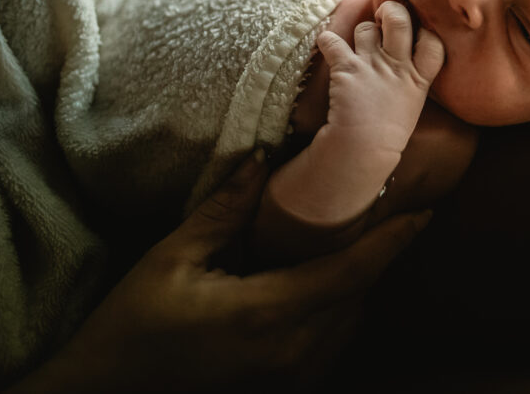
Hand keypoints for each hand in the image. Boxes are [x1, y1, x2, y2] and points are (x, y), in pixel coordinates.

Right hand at [7, 153, 431, 392]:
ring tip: (369, 236)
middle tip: (394, 209)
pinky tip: (330, 279)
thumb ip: (224, 209)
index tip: (423, 210)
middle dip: (382, 252)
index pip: (351, 272)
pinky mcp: (284, 385)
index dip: (392, 241)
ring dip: (362, 280)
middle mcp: (292, 350)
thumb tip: (262, 159)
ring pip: (351, 321)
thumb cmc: (131, 327)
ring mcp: (291, 375)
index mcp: (268, 313)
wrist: (105, 393)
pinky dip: (342, 306)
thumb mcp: (171, 259)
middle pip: (359, 295)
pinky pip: (332, 341)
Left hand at [316, 0, 444, 154]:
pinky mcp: (346, 68)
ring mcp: (371, 65)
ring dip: (362, 32)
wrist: (362, 148)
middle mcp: (396, 66)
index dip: (427, 32)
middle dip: (391, 10)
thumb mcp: (411, 104)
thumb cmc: (388, 132)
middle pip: (399, 20)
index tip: (419, 33)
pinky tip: (327, 46)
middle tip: (384, 16)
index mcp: (417, 78)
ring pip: (366, 28)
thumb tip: (404, 60)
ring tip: (359, 46)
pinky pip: (332, 41)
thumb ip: (410, 79)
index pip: (434, 43)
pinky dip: (326, 41)